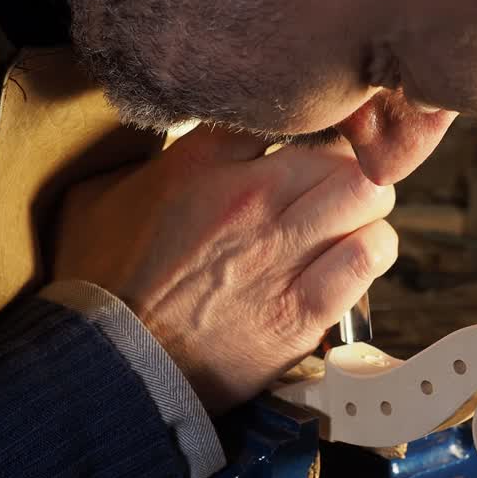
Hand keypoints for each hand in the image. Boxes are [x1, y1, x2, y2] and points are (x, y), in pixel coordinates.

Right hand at [51, 125, 396, 413]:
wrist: (113, 364)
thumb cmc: (107, 284)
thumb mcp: (108, 192)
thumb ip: (158, 156)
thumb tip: (189, 127)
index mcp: (204, 164)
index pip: (290, 113)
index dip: (308, 125)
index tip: (305, 144)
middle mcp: (250, 201)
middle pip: (343, 152)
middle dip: (347, 169)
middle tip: (334, 191)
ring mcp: (280, 255)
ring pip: (368, 197)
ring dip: (365, 210)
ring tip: (349, 225)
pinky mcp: (300, 310)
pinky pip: (366, 258)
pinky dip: (370, 252)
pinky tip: (353, 260)